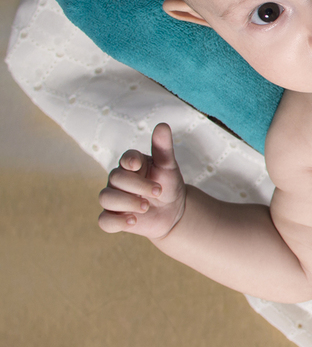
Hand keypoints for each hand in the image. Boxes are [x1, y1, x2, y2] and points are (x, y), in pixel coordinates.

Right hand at [98, 122, 186, 240]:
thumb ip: (163, 147)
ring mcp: (114, 199)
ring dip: (126, 203)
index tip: (138, 165)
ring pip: (106, 198)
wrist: (172, 211)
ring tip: (146, 207)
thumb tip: (163, 125)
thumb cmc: (168, 185)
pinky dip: (116, 222)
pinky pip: (104, 221)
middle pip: (116, 178)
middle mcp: (118, 180)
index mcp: (131, 164)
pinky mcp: (113, 218)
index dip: (129, 161)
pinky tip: (133, 221)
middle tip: (158, 192)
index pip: (125, 159)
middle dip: (137, 186)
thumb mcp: (168, 166)